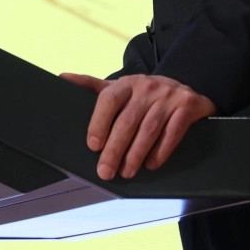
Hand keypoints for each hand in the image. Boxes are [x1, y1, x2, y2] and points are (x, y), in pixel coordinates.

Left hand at [59, 71, 216, 179]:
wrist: (186, 86)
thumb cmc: (144, 93)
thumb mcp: (120, 87)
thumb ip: (93, 86)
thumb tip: (62, 77)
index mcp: (126, 83)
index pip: (109, 99)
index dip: (99, 121)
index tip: (92, 145)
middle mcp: (146, 88)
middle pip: (127, 121)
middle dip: (115, 149)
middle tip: (105, 171)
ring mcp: (168, 97)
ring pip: (149, 129)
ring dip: (136, 154)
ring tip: (126, 172)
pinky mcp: (187, 108)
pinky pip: (172, 133)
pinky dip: (161, 151)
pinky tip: (151, 164)